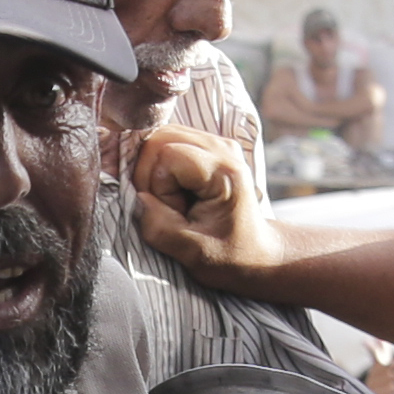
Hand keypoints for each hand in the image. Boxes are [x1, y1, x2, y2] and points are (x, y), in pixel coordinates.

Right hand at [128, 119, 286, 280]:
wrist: (257, 252)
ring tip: (171, 199)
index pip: (166, 154)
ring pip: (159, 138)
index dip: (156, 184)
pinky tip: (173, 189)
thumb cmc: (230, 256)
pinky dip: (158, 166)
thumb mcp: (191, 253)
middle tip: (166, 206)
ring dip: (152, 170)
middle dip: (148, 173)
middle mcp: (222, 148)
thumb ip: (158, 226)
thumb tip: (136, 198)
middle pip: (159, 138)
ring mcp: (215, 143)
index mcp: (224, 171)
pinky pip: (166, 143)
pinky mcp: (206, 146)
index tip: (174, 212)